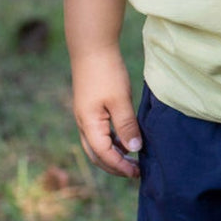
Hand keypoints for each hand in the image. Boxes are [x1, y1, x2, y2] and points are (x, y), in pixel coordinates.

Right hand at [71, 49, 141, 178]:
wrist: (92, 48)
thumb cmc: (107, 73)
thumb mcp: (120, 100)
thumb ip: (127, 126)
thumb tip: (134, 149)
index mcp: (89, 124)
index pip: (104, 155)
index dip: (120, 166)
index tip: (137, 172)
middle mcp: (83, 123)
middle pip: (97, 155)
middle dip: (115, 166)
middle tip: (135, 172)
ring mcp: (85, 116)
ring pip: (96, 145)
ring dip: (113, 155)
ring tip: (133, 159)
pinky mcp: (90, 109)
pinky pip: (99, 133)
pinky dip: (111, 142)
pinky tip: (126, 141)